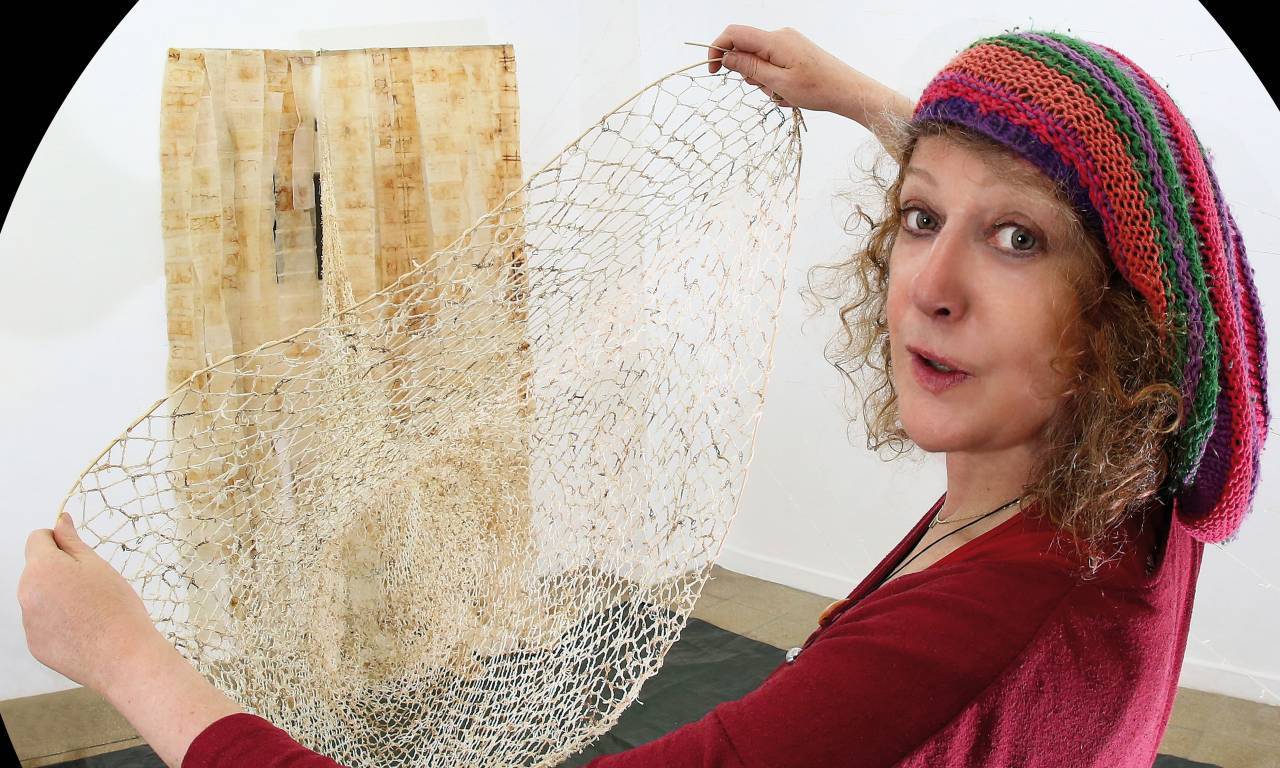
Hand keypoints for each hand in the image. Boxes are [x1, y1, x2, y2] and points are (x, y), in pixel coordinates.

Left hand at [18, 513, 165, 691]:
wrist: (123, 656)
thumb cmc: (116, 608)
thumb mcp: (97, 565)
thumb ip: (72, 541)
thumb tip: (60, 521)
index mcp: (41, 569)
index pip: (37, 538)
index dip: (59, 540)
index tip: (78, 553)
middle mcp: (25, 594)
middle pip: (37, 569)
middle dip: (59, 571)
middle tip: (92, 585)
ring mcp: (28, 622)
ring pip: (41, 596)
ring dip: (58, 596)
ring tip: (91, 610)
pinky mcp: (35, 644)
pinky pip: (43, 623)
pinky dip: (59, 622)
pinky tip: (84, 629)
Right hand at [706, 25, 915, 147]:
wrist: (848, 90)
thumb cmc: (818, 89)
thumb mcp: (778, 83)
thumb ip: (749, 67)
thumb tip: (726, 56)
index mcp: (775, 40)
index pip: (734, 34)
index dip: (717, 49)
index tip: (713, 71)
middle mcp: (780, 36)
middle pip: (746, 49)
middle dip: (748, 73)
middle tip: (767, 90)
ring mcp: (788, 42)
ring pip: (759, 60)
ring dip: (763, 81)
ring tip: (783, 94)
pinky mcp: (794, 50)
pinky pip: (772, 63)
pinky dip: (774, 79)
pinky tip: (789, 92)